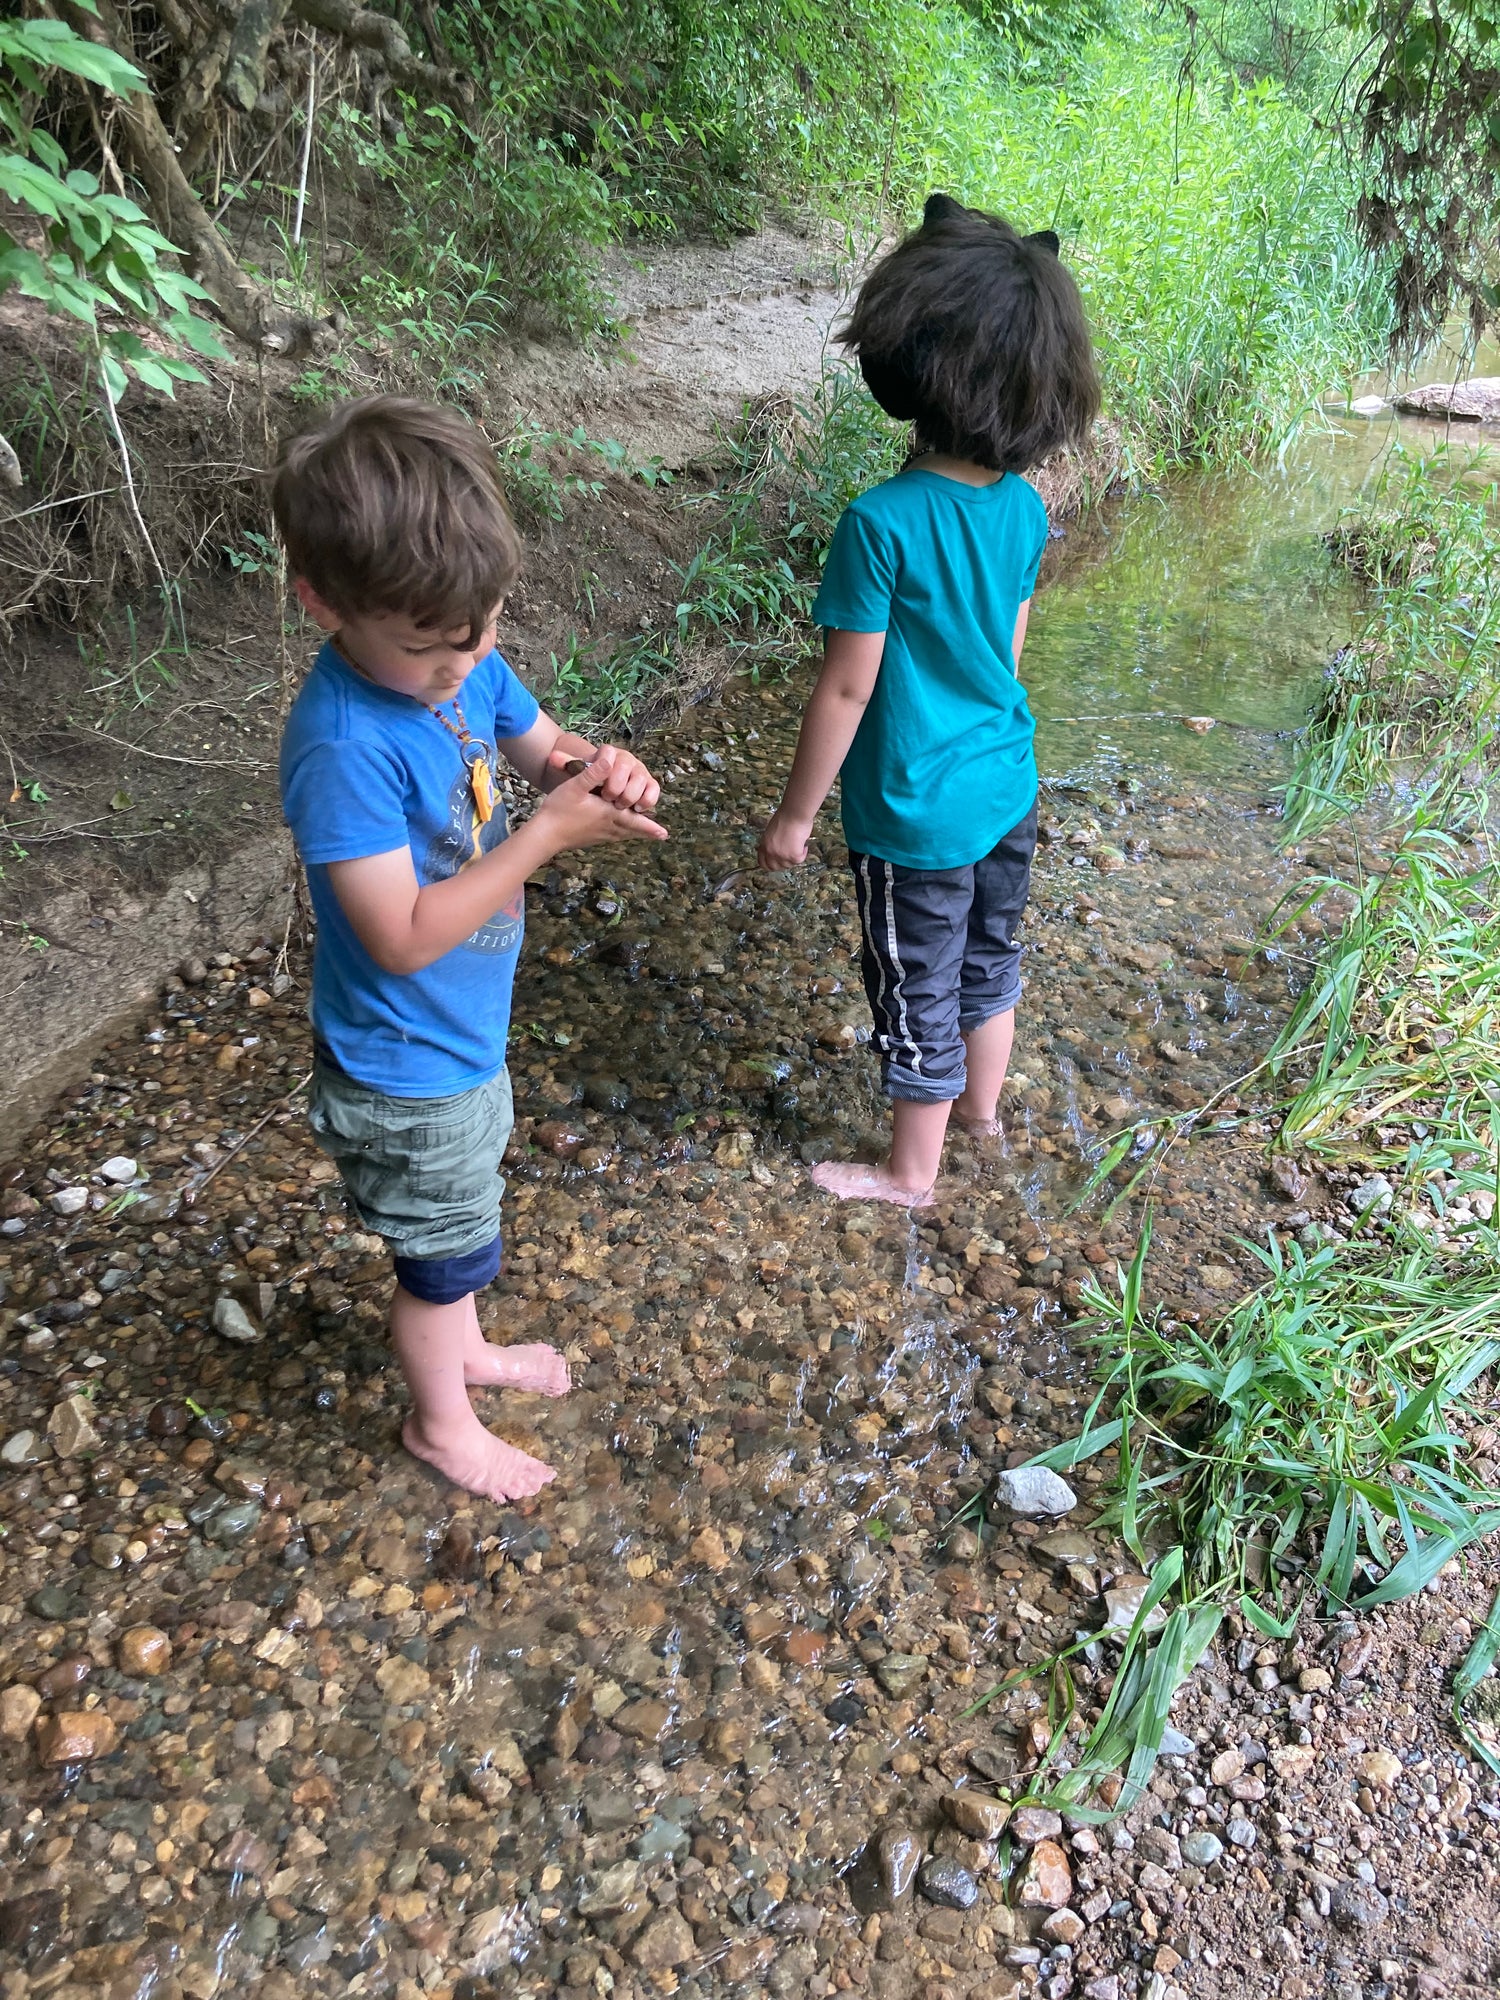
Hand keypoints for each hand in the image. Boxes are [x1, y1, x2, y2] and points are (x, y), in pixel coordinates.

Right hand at [535, 746, 667, 852]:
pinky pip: (611, 837)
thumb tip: (609, 760)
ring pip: (622, 834)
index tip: (664, 833)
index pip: (634, 820)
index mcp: (607, 814)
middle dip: (646, 830)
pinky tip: (619, 835)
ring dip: (634, 833)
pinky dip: (620, 835)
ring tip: (646, 834)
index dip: (649, 825)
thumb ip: (593, 773)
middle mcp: (607, 827)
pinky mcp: (591, 839)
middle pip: (632, 830)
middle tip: (662, 834)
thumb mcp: (575, 786)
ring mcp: (599, 835)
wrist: (544, 834)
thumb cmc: (558, 809)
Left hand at [757, 808, 812, 870]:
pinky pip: (800, 860)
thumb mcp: (772, 832)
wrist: (794, 813)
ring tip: (798, 844)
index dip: (770, 865)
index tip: (777, 863)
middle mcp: (771, 853)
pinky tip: (804, 844)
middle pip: (775, 867)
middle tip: (790, 855)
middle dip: (783, 863)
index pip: (763, 863)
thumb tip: (779, 849)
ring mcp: (782, 856)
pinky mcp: (793, 856)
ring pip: (789, 865)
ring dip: (794, 856)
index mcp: (764, 846)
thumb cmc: (785, 817)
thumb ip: (772, 843)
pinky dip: (803, 853)